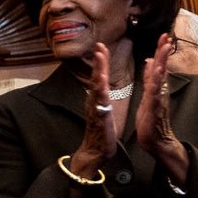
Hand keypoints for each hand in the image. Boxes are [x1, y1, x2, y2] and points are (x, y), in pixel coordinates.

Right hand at [69, 43, 119, 175]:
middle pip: (96, 77)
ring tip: (100, 56)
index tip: (102, 47)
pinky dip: (100, 89)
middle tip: (99, 45)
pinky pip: (100, 101)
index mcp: (98, 99)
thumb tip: (99, 89)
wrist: (95, 151)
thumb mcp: (103, 112)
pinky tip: (101, 80)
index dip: (101, 62)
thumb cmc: (101, 133)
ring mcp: (95, 108)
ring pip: (97, 86)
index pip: (99, 77)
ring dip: (98, 70)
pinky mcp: (100, 116)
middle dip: (98, 61)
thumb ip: (101, 99)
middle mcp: (94, 101)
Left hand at [137, 34, 188, 180]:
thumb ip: (150, 80)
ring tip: (164, 50)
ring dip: (162, 64)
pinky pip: (154, 95)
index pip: (159, 66)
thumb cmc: (151, 119)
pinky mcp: (154, 110)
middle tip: (166, 37)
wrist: (156, 141)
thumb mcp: (148, 96)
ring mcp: (157, 100)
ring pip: (160, 79)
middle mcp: (159, 91)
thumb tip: (151, 62)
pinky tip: (157, 76)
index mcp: (156, 88)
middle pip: (162, 68)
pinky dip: (156, 85)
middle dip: (163, 52)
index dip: (161, 52)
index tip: (164, 36)